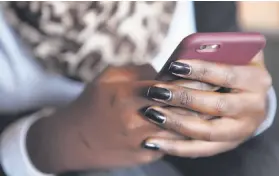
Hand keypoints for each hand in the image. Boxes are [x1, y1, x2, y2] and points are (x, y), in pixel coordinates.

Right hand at [26, 65, 215, 172]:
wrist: (77, 139)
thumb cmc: (93, 103)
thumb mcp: (108, 77)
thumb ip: (137, 70)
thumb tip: (164, 72)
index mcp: (127, 96)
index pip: (170, 86)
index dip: (191, 79)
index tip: (206, 74)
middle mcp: (137, 120)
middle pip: (181, 108)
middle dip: (201, 98)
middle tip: (217, 89)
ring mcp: (143, 140)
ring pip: (183, 128)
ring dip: (199, 116)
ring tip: (211, 106)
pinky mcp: (146, 154)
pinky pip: (174, 142)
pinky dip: (185, 131)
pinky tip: (192, 123)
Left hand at [143, 51, 271, 157]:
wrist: (249, 99)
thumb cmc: (233, 70)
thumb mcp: (231, 56)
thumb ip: (214, 53)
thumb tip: (182, 56)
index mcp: (256, 80)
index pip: (227, 74)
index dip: (200, 70)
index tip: (173, 65)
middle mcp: (253, 108)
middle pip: (215, 105)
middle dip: (183, 98)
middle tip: (156, 91)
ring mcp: (240, 131)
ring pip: (205, 131)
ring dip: (175, 123)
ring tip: (151, 113)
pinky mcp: (226, 145)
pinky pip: (199, 149)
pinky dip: (175, 147)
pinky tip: (153, 142)